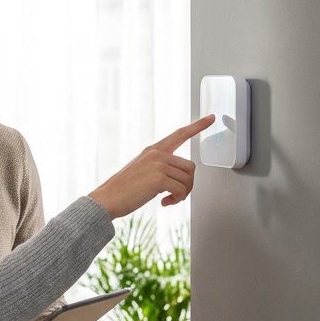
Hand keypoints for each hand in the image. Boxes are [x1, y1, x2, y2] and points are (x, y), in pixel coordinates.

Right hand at [89, 114, 214, 217]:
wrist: (107, 198)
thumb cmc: (124, 188)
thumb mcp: (142, 169)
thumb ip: (161, 167)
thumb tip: (181, 179)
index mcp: (153, 150)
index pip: (179, 134)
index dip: (198, 126)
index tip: (211, 117)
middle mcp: (157, 154)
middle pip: (190, 167)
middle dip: (188, 184)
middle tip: (177, 195)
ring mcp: (158, 165)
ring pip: (187, 180)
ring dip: (182, 194)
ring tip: (168, 199)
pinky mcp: (158, 179)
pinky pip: (181, 190)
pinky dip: (176, 200)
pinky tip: (164, 203)